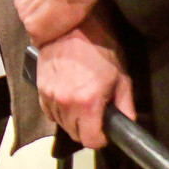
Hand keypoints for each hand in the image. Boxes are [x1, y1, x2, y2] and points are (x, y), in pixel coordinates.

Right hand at [36, 13, 134, 148]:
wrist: (75, 28)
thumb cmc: (100, 50)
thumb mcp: (122, 79)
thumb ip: (125, 106)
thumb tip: (128, 124)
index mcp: (87, 102)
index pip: (90, 140)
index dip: (100, 138)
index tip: (104, 131)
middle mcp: (65, 102)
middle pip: (74, 134)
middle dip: (86, 130)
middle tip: (96, 116)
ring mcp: (49, 95)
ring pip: (60, 123)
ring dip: (71, 121)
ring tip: (81, 106)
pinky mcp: (40, 87)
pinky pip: (48, 111)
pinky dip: (58, 111)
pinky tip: (67, 100)